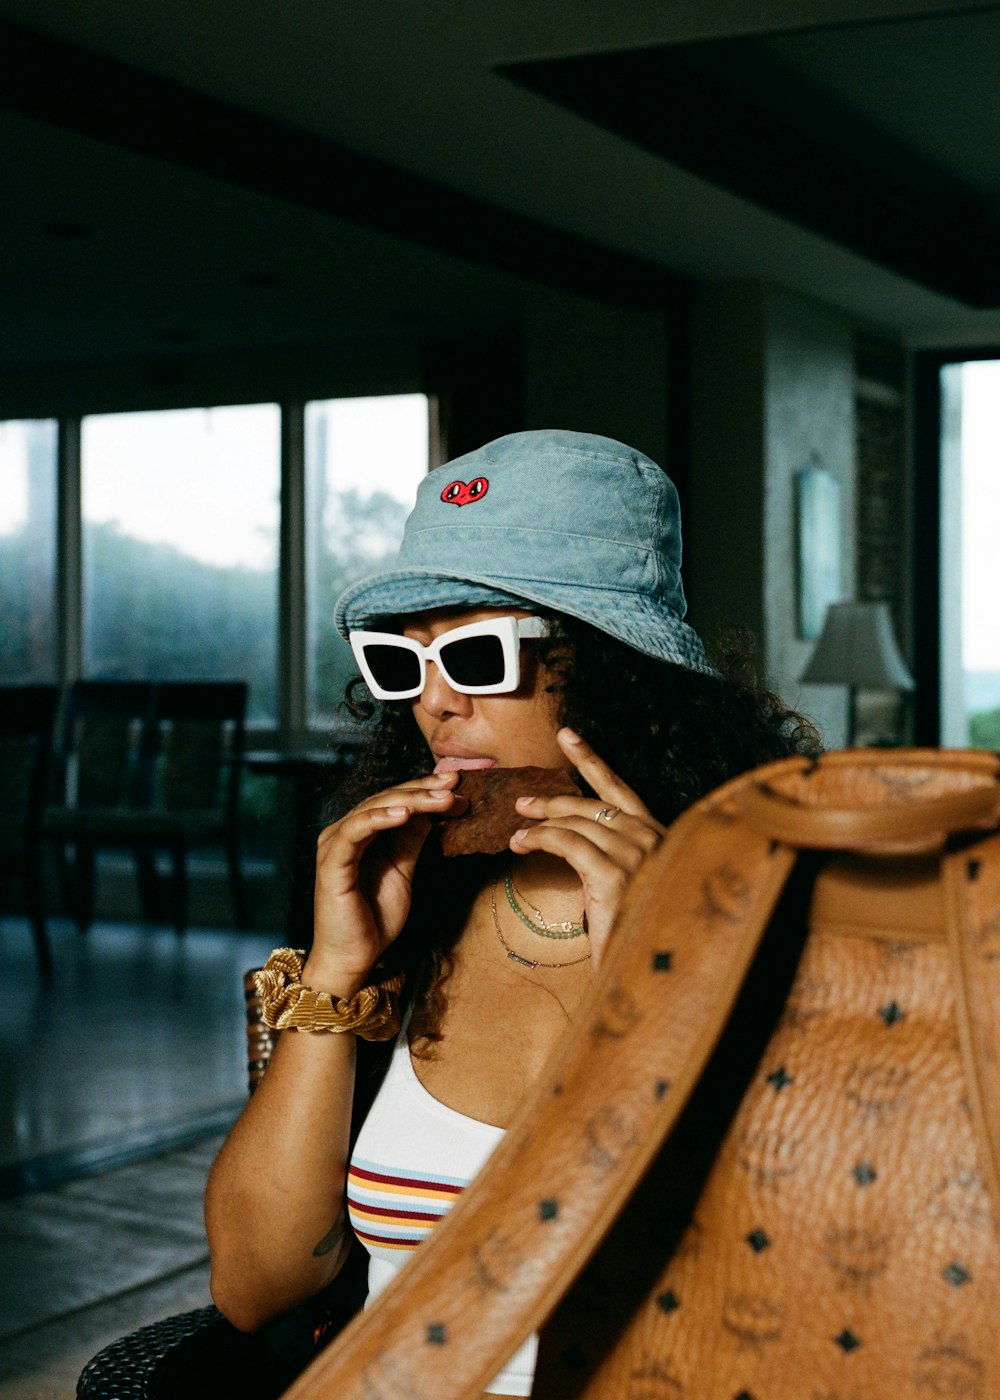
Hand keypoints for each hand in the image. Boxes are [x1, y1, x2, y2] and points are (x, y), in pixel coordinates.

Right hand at [309, 772, 465, 993]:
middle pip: (385, 799)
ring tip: (440, 798)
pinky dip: (379, 818)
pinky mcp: (331, 864)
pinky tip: (404, 814)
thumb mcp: (402, 872)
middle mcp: (344, 833)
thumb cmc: (374, 918)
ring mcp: (335, 846)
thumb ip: (410, 841)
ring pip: (373, 809)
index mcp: (360, 833)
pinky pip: (354, 832)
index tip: (457, 784)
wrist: (354, 957)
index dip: (424, 790)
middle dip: (423, 790)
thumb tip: (430, 811)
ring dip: (409, 801)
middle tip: (454, 785)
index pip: (394, 801)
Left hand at [509, 728, 665, 967]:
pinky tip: (522, 843)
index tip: (566, 735)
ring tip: (516, 830)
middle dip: (552, 797)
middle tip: (522, 802)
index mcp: (659, 835)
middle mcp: (652, 837)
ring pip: (575, 821)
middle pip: (591, 802)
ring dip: (540, 822)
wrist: (649, 971)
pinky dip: (540, 838)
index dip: (590, 759)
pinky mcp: (614, 874)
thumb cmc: (636, 931)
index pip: (619, 788)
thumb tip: (572, 835)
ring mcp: (636, 853)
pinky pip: (566, 842)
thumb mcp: (627, 884)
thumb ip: (611, 856)